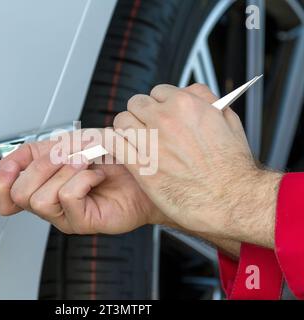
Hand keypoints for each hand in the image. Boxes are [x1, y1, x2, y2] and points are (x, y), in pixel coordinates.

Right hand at [0, 137, 165, 234]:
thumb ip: (39, 150)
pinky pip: (67, 198)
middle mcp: (50, 201)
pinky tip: (96, 176)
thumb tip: (12, 160)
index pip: (4, 192)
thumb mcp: (71, 142)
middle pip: (19, 194)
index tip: (11, 165)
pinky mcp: (82, 222)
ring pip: (39, 199)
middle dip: (42, 166)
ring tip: (86, 164)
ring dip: (64, 172)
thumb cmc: (112, 157)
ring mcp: (65, 214)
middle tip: (66, 154)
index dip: (0, 179)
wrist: (144, 170)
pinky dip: (82, 179)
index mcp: (42, 183)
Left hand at [113, 83, 281, 247]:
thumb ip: (206, 101)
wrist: (231, 201)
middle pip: (136, 104)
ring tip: (134, 140)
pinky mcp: (140, 165)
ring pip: (121, 122)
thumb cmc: (232, 168)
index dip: (158, 104)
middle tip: (146, 127)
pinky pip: (113, 144)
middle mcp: (165, 120)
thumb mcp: (228, 122)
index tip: (159, 114)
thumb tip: (191, 92)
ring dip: (126, 129)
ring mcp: (150, 142)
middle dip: (140, 114)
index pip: (157, 92)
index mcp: (186, 106)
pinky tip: (118, 149)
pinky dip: (112, 144)